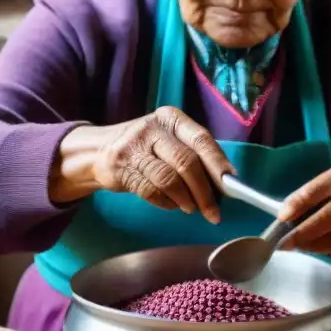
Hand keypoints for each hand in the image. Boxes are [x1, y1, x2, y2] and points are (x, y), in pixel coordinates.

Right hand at [53, 107, 233, 220]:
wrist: (99, 150)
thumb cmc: (147, 147)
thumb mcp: (169, 139)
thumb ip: (194, 154)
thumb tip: (225, 183)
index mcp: (172, 119)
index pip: (201, 140)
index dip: (218, 163)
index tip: (231, 184)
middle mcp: (154, 129)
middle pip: (186, 162)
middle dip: (204, 191)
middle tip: (214, 211)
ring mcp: (135, 148)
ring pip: (168, 178)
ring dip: (185, 199)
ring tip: (192, 209)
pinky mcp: (121, 168)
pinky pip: (150, 191)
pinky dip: (166, 203)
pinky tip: (172, 205)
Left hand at [277, 163, 330, 258]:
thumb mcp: (326, 190)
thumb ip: (307, 201)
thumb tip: (282, 222)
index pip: (323, 186)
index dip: (301, 201)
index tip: (283, 217)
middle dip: (305, 231)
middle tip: (285, 242)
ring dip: (314, 245)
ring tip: (298, 247)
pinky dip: (327, 251)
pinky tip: (317, 249)